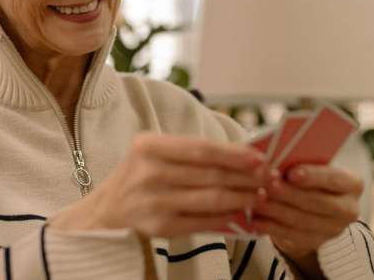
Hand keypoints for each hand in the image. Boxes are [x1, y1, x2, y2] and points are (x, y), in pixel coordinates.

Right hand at [49, 133, 271, 236]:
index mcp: (148, 146)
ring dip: (242, 197)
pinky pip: (203, 221)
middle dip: (246, 176)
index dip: (233, 153)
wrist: (103, 214)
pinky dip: (226, 217)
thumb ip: (190, 152)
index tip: (259, 156)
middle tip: (270, 177)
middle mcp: (148, 172)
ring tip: (260, 195)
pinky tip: (240, 213)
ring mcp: (153, 201)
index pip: (201, 148)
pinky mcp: (159, 227)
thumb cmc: (137, 178)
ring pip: (211, 198)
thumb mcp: (153, 154)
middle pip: (210, 174)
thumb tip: (241, 155)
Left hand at [252, 165, 362, 275]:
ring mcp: (334, 229)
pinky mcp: (316, 243)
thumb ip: (301, 161)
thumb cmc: (308, 176)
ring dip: (277, 210)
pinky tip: (256, 220)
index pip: (334, 179)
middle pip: (317, 202)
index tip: (291, 173)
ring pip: (302, 220)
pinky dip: (271, 227)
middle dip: (290, 193)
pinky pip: (291, 235)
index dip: (313, 176)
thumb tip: (278, 157)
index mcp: (352, 184)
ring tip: (257, 200)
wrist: (311, 206)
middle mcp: (349, 209)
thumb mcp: (310, 165)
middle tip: (268, 185)